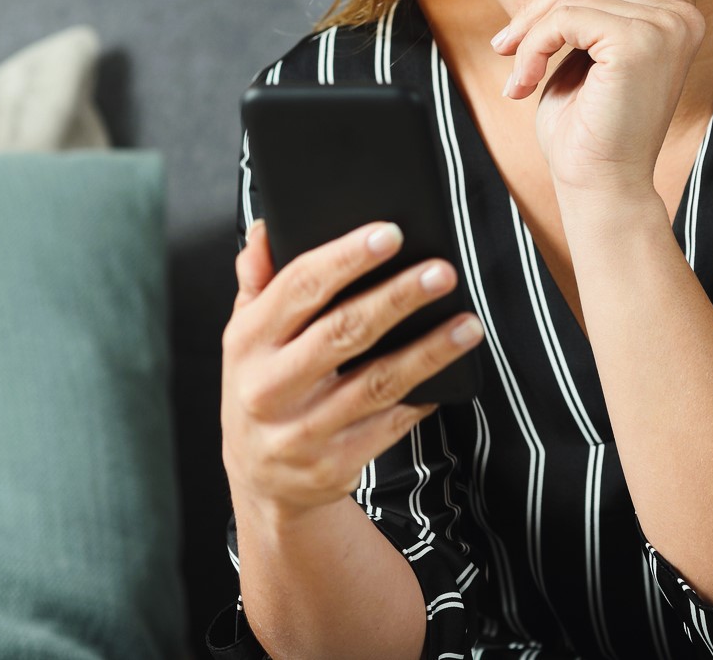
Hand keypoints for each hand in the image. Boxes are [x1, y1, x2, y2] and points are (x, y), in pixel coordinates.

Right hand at [219, 218, 483, 523]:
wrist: (261, 484)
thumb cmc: (262, 389)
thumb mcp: (245, 337)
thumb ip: (258, 282)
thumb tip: (267, 229)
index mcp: (247, 342)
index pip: (298, 287)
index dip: (346, 257)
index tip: (389, 234)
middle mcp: (269, 387)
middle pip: (343, 331)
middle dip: (397, 297)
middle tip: (441, 272)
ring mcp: (301, 431)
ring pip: (377, 382)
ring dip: (429, 350)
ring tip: (467, 324)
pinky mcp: (333, 465)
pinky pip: (390, 425)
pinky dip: (423, 397)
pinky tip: (451, 374)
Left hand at [487, 0, 712, 197]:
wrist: (596, 184)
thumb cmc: (583, 126)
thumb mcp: (576, 54)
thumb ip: (579, 9)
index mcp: (670, 12)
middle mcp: (679, 13)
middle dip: (539, 14)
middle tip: (513, 58)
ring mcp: (668, 24)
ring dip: (531, 35)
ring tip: (522, 77)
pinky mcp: (644, 39)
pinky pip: (567, 16)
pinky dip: (535, 46)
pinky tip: (531, 82)